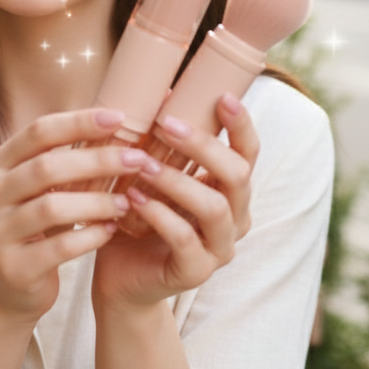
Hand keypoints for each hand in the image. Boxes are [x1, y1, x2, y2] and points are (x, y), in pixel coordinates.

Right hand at [0, 108, 142, 321]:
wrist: (10, 290)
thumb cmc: (36, 228)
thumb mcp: (39, 190)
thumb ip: (62, 158)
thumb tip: (117, 118)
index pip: (38, 132)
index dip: (79, 122)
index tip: (119, 118)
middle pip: (46, 168)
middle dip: (97, 160)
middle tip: (137, 159)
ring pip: (51, 208)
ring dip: (97, 202)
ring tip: (128, 201)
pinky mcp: (12, 268)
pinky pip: (58, 247)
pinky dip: (90, 236)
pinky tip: (111, 230)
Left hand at [92, 93, 258, 310]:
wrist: (120, 279)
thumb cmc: (137, 219)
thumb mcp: (150, 177)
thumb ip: (161, 144)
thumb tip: (160, 89)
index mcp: (230, 191)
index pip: (248, 153)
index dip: (241, 125)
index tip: (221, 97)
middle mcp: (235, 218)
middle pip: (237, 176)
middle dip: (203, 146)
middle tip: (166, 125)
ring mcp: (219, 248)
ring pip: (213, 208)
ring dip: (177, 181)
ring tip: (142, 164)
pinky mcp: (196, 272)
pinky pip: (185, 238)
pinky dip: (158, 214)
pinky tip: (133, 198)